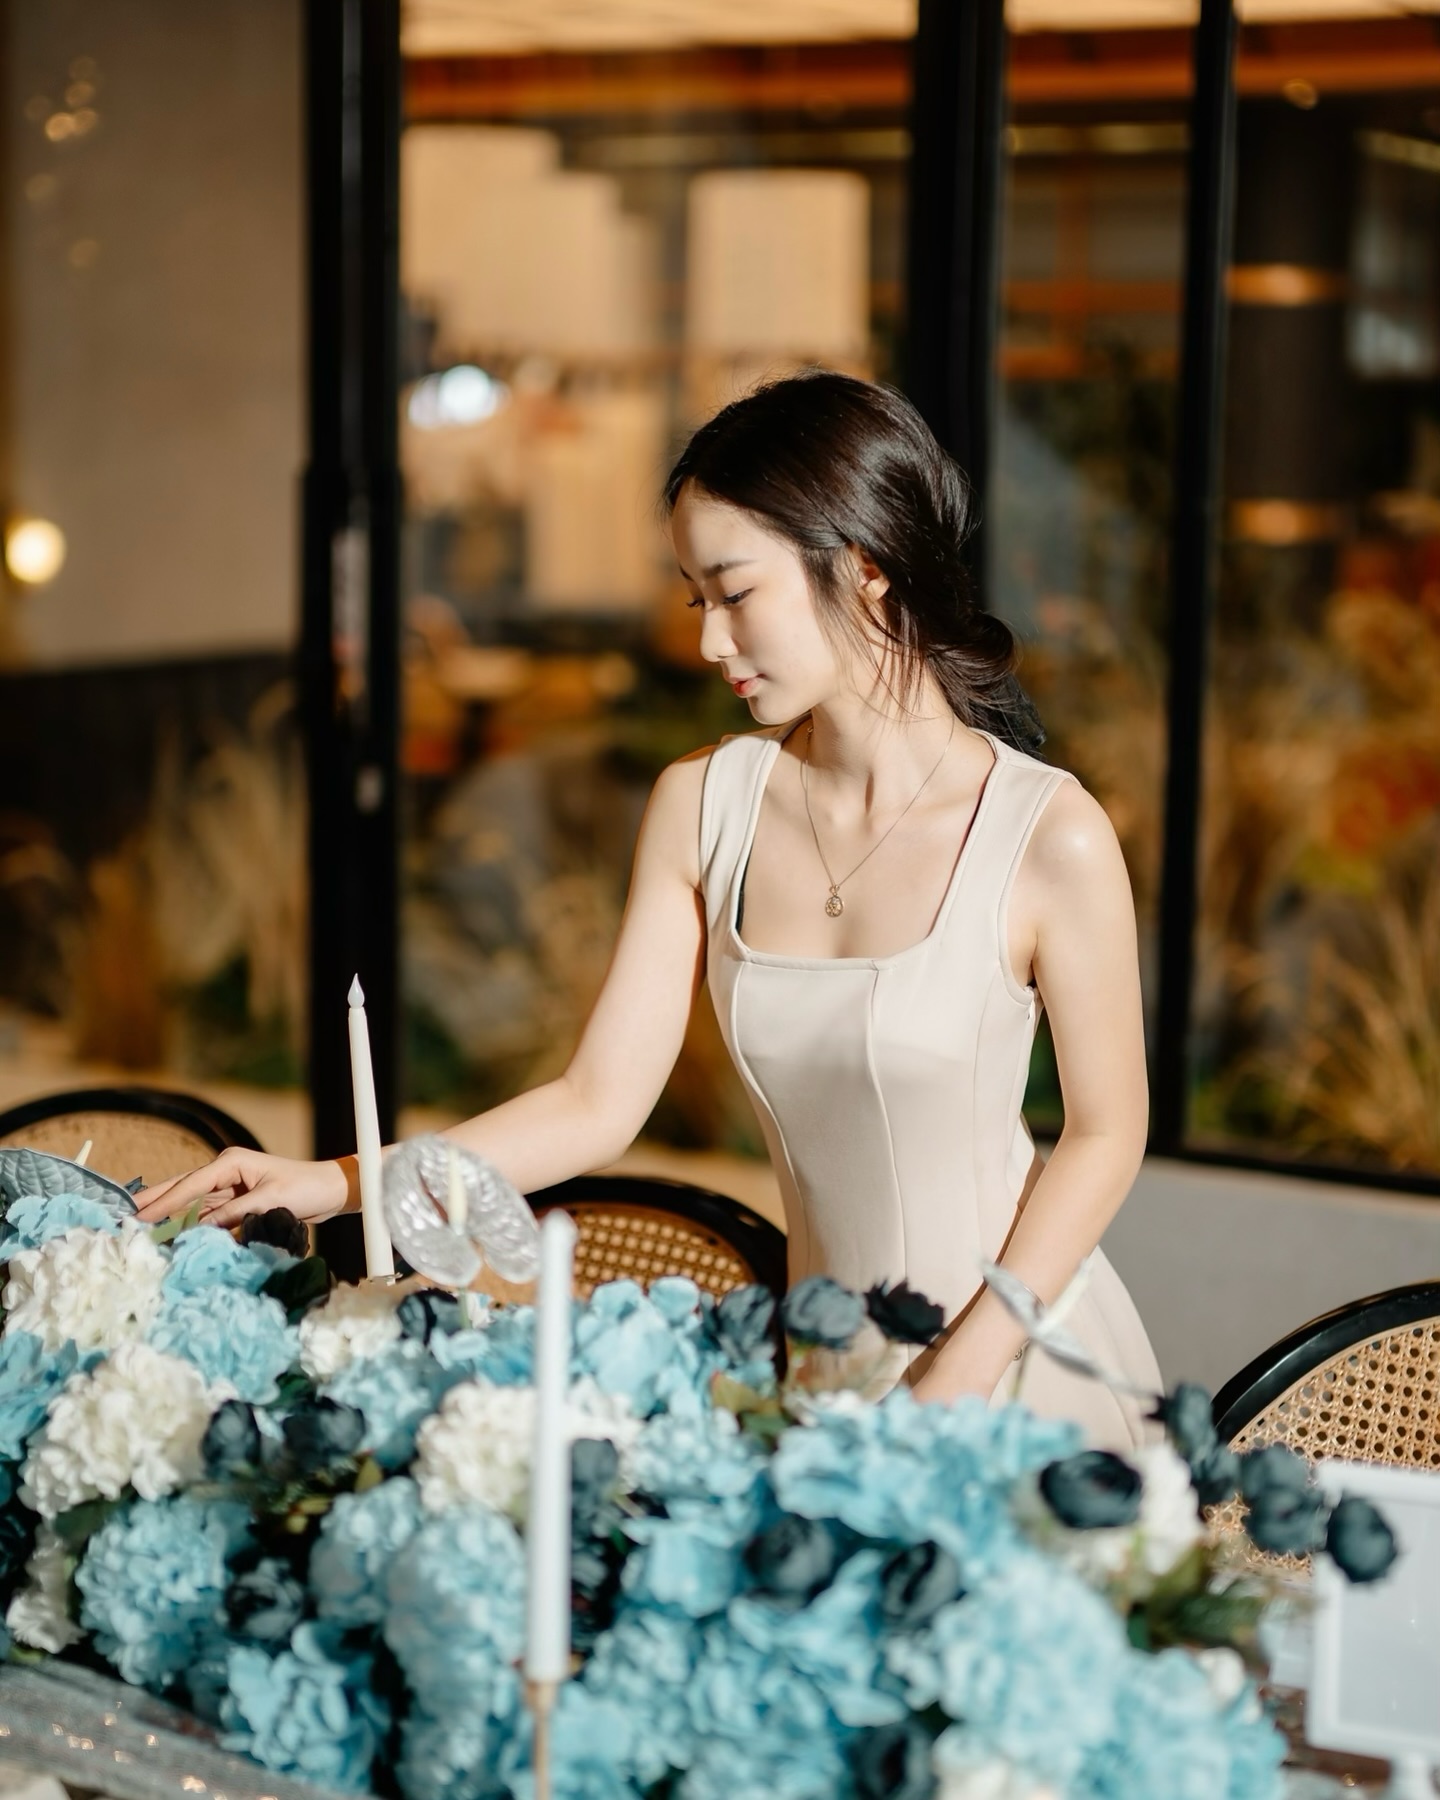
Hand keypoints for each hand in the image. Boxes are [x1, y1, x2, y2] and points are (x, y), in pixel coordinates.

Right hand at [134, 1149, 352, 1229]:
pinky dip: (186, 1222)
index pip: (190, 1184)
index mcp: (231, 1162)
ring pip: (189, 1201)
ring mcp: (228, 1187)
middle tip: (122, 1215)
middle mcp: (225, 1171)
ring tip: (137, 1225)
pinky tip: (169, 1232)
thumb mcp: (269, 1201)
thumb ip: (233, 1215)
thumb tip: (199, 1229)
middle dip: (153, 1201)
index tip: (140, 1217)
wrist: (329, 1191)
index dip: (164, 1202)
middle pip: (182, 1188)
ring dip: (166, 1213)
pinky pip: (204, 1213)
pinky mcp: (234, 1202)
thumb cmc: (305, 1189)